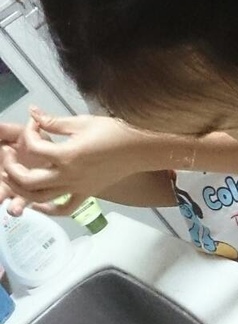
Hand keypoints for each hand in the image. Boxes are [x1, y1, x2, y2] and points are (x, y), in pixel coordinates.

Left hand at [0, 109, 143, 211]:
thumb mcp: (82, 122)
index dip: (28, 132)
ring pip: (40, 198)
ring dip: (20, 190)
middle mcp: (69, 175)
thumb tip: (33, 113)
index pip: (34, 147)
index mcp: (67, 154)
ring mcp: (77, 187)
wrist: (139, 148)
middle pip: (28, 180)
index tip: (34, 123)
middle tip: (8, 154)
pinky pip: (63, 209)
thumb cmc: (115, 132)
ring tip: (11, 178)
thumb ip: (54, 121)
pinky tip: (37, 204)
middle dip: (11, 167)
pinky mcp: (86, 193)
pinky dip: (48, 210)